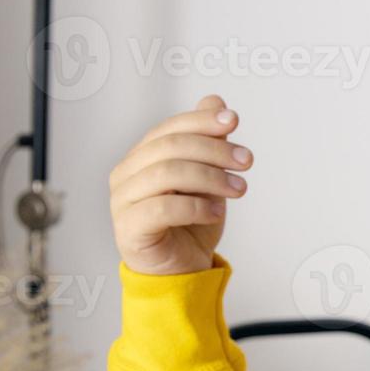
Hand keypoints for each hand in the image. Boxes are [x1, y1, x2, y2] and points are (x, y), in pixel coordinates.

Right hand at [109, 94, 251, 275]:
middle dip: (214, 149)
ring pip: (166, 173)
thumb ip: (208, 141)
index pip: (170, 128)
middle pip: (170, 148)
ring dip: (210, 177)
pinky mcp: (129, 229)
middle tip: (246, 161)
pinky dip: (196, 207)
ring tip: (239, 188)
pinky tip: (217, 212)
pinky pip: (162, 208)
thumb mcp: (209, 177)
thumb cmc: (192, 222)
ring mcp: (123, 201)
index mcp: (142, 156)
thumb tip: (216, 101)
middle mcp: (127, 174)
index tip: (235, 121)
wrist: (183, 269)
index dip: (202, 121)